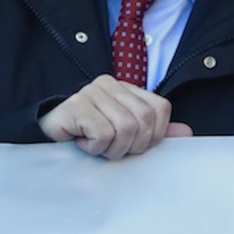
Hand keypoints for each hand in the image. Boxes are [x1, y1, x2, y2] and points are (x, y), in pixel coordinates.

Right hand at [38, 74, 191, 159]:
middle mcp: (109, 84)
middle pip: (145, 121)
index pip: (160, 109)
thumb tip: (187, 133)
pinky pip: (103, 134)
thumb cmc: (87, 136)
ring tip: (94, 145)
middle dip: (131, 146)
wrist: (46, 136)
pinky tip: (81, 141)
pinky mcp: (76, 105)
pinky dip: (95, 147)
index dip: (152, 136)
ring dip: (111, 149)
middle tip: (110, 147)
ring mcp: (91, 92)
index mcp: (125, 88)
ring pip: (126, 129)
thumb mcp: (125, 135)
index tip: (131, 145)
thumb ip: (154, 133)